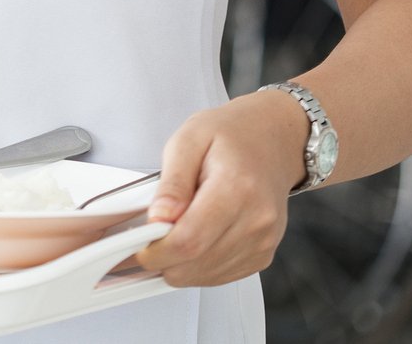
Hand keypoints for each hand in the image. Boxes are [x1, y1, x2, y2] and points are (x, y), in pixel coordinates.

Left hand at [134, 90, 306, 286]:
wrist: (271, 141)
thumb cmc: (230, 136)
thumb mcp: (188, 140)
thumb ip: (172, 182)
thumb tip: (159, 217)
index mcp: (236, 188)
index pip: (190, 240)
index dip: (157, 251)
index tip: (140, 245)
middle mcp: (257, 219)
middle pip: (197, 263)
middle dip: (164, 259)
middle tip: (149, 238)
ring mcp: (263, 240)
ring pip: (207, 275)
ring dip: (180, 265)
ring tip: (172, 232)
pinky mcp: (263, 253)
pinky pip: (222, 275)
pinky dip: (199, 267)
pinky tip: (193, 240)